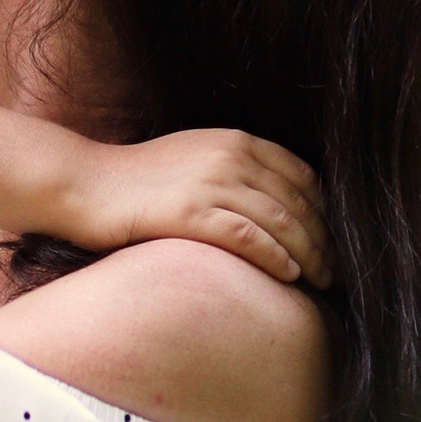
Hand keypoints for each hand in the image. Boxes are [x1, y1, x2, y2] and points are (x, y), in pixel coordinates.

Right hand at [39, 124, 330, 289]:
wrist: (85, 183)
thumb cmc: (136, 179)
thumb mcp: (194, 158)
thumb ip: (233, 171)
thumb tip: (269, 204)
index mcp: (236, 140)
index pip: (302, 176)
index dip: (324, 211)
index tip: (332, 240)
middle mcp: (230, 156)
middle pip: (297, 202)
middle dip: (324, 239)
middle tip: (335, 271)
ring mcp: (211, 183)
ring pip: (280, 222)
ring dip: (308, 255)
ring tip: (320, 280)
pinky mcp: (190, 213)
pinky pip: (247, 236)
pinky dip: (274, 257)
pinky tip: (288, 275)